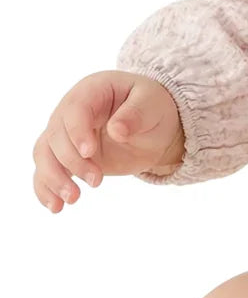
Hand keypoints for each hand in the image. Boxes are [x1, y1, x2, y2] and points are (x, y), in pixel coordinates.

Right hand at [33, 70, 185, 212]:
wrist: (153, 127)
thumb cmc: (152, 107)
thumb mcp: (152, 104)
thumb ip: (136, 114)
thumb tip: (117, 130)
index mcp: (92, 91)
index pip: (74, 109)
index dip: (77, 132)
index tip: (89, 153)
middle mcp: (71, 111)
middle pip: (56, 136)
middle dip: (72, 161)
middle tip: (97, 182)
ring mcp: (65, 135)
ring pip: (44, 154)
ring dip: (53, 178)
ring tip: (73, 199)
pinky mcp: (66, 157)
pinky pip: (45, 171)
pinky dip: (46, 189)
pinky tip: (56, 207)